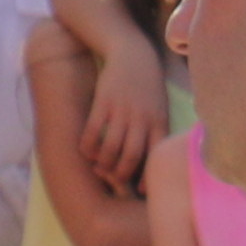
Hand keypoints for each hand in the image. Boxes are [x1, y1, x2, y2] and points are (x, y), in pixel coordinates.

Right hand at [75, 75, 165, 195]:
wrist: (134, 56)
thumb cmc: (148, 86)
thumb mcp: (161, 107)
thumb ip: (157, 130)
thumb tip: (152, 158)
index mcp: (159, 121)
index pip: (154, 155)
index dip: (146, 176)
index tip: (138, 190)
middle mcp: (141, 118)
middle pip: (131, 155)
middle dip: (120, 173)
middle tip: (114, 180)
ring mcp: (122, 111)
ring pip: (111, 146)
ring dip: (102, 162)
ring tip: (98, 167)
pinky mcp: (103, 103)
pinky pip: (92, 130)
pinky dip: (87, 145)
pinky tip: (85, 151)